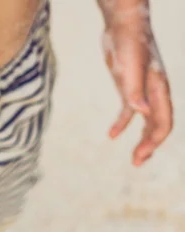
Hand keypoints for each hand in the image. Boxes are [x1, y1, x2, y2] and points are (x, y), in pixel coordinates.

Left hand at [102, 18, 172, 165]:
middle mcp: (154, 92)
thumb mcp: (130, 68)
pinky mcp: (128, 87)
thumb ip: (135, 91)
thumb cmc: (129, 44)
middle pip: (157, 125)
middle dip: (149, 145)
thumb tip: (142, 113)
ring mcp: (142, 90)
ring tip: (134, 158)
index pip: (163, 121)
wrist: (122, 25)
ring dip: (141, 139)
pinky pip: (129, 111)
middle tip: (137, 163)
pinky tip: (112, 135)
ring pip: (147, 121)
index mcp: (159, 89)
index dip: (154, 141)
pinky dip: (122, 124)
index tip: (140, 155)